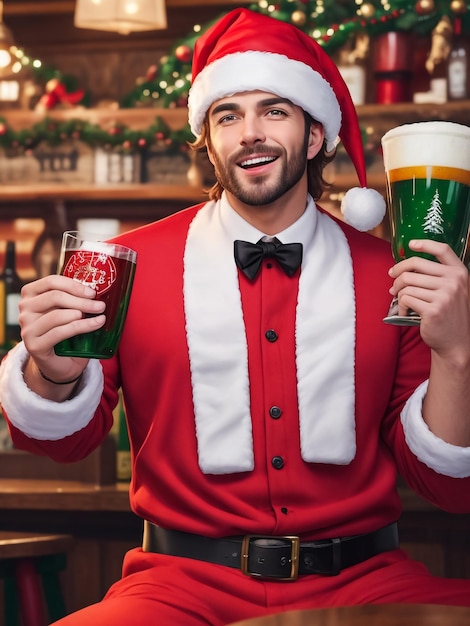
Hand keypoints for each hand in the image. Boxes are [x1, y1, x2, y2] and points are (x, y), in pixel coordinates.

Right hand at [18, 274, 105, 383]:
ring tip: (100, 315)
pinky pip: (60, 332)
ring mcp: (27, 328)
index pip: (51, 281)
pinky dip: (82, 327)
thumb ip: (74, 299)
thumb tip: (96, 290)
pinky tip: (96, 324)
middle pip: (55, 297)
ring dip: (83, 313)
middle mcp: (25, 310)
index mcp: (30, 295)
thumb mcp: (68, 311)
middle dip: (82, 300)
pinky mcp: (33, 345)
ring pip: (57, 315)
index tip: (92, 292)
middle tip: (100, 305)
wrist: (59, 364)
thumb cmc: (65, 333)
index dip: (74, 285)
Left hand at [388, 239, 469, 355]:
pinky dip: (400, 306)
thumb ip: (439, 276)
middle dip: (397, 274)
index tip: (411, 244)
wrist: (456, 342)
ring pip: (407, 284)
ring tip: (399, 301)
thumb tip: (406, 267)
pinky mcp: (432, 310)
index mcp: (460, 273)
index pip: (442, 250)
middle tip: (392, 283)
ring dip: (398, 293)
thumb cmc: (449, 315)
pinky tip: (404, 312)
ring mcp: (444, 295)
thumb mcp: (453, 291)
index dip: (425, 243)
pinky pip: (405, 299)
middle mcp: (454, 281)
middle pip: (414, 266)